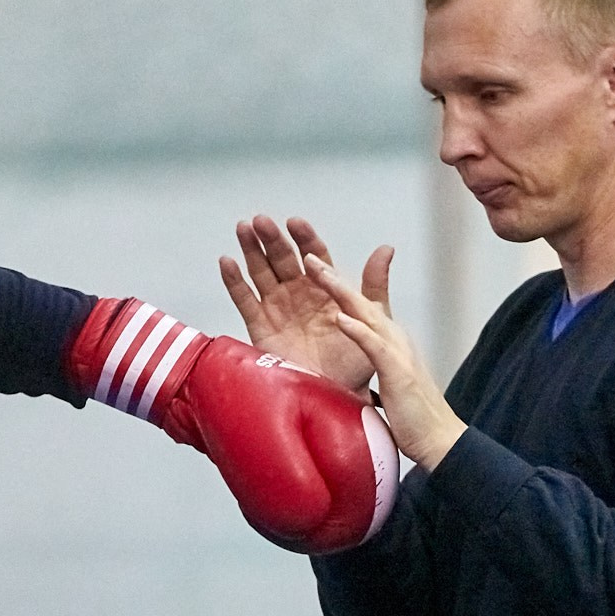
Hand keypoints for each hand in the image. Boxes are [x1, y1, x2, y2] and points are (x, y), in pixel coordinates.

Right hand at [219, 215, 393, 392]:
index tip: (296, 223)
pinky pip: (244, 300)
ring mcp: (277, 307)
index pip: (313, 254)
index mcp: (324, 286)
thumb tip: (386, 248)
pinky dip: (234, 281)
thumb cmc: (356, 360)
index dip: (304, 237)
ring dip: (251, 250)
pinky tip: (227, 262)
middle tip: (263, 221)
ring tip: (243, 228)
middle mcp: (298, 292)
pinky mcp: (260, 326)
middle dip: (272, 238)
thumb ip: (375, 283)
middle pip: (282, 258)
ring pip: (261, 271)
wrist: (338, 394)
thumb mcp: (372, 318)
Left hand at [303, 254, 465, 468]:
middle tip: (306, 254)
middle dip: (331, 277)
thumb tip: (350, 362)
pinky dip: (357, 330)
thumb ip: (370, 364)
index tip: (311, 267)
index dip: (335, 286)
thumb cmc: (411, 415)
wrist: (439, 438)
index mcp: (388, 340)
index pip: (358, 307)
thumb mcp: (385, 380)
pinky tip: (339, 318)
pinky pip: (374, 346)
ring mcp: (397, 352)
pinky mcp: (398, 372)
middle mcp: (394, 338)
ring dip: (339, 291)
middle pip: (358, 300)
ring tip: (316, 270)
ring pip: (365, 313)